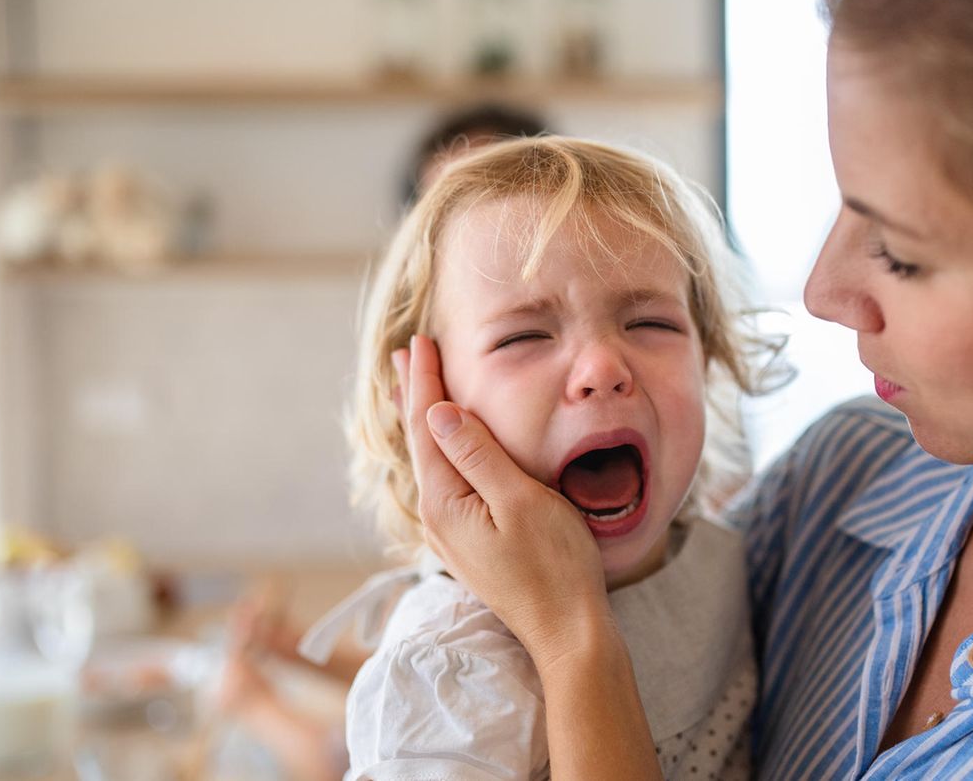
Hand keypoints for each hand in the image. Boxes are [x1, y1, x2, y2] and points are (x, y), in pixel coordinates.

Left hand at [395, 336, 616, 663]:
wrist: (567, 630)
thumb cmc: (554, 565)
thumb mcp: (520, 501)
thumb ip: (478, 455)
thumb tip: (438, 412)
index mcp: (446, 502)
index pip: (429, 426)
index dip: (425, 381)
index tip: (420, 342)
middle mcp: (439, 518)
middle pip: (422, 442)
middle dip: (416, 394)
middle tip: (405, 353)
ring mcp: (453, 533)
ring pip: (432, 462)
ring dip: (427, 420)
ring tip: (415, 389)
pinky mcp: (471, 542)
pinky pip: (446, 481)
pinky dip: (443, 450)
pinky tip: (445, 447)